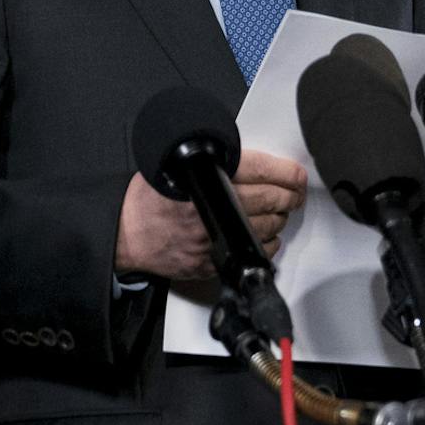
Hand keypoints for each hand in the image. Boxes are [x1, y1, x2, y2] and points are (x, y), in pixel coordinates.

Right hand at [115, 150, 306, 279]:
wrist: (127, 233)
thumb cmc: (148, 200)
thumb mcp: (175, 164)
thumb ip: (213, 162)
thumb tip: (250, 163)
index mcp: (204, 179)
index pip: (262, 170)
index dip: (287, 173)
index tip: (296, 175)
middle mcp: (212, 209)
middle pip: (272, 200)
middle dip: (289, 196)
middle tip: (293, 192)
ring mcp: (215, 238)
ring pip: (269, 229)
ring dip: (279, 219)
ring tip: (278, 211)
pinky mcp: (215, 262)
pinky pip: (255, 254)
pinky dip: (267, 244)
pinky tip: (263, 234)